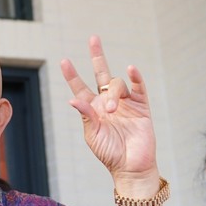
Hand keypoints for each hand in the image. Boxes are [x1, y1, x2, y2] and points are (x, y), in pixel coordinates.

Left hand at [60, 36, 157, 183]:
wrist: (131, 166)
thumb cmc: (109, 153)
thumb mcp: (92, 135)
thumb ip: (86, 116)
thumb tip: (73, 99)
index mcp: (92, 109)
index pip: (80, 87)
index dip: (72, 75)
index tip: (64, 61)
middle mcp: (108, 102)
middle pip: (101, 73)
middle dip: (97, 56)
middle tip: (93, 39)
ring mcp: (125, 102)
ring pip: (117, 84)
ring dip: (113, 93)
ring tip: (112, 110)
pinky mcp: (141, 106)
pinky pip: (139, 87)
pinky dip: (135, 77)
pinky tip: (131, 69)